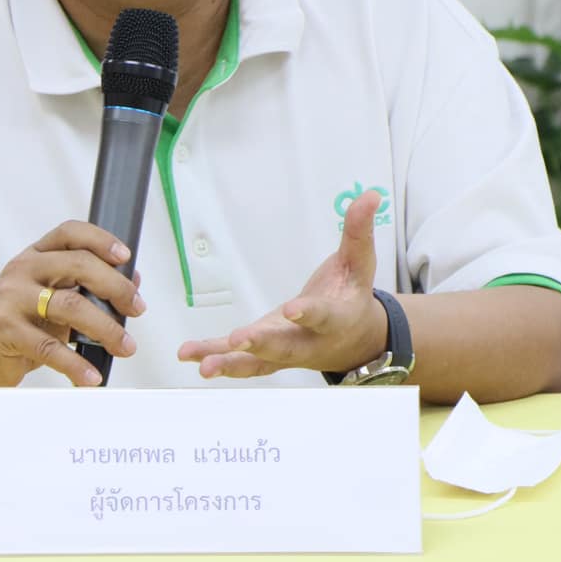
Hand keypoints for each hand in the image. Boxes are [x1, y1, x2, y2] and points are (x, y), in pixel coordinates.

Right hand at [0, 222, 145, 388]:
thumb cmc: (19, 325)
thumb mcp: (52, 300)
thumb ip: (86, 288)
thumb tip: (133, 279)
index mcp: (35, 256)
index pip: (70, 233)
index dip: (101, 239)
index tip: (125, 257)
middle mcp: (21, 270)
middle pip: (78, 265)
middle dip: (116, 288)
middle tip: (137, 309)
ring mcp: (10, 298)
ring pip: (70, 306)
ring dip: (106, 328)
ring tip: (125, 347)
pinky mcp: (4, 331)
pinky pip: (50, 347)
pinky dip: (76, 364)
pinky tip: (91, 377)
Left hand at [178, 190, 388, 380]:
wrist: (352, 340)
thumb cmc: (350, 297)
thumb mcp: (358, 263)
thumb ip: (358, 232)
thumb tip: (370, 196)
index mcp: (335, 320)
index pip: (322, 317)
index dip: (308, 314)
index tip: (292, 310)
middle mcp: (309, 343)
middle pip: (285, 348)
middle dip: (261, 344)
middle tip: (238, 340)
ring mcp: (284, 353)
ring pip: (258, 363)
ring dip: (230, 364)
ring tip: (205, 365)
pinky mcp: (265, 356)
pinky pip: (240, 361)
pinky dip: (214, 357)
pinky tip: (190, 356)